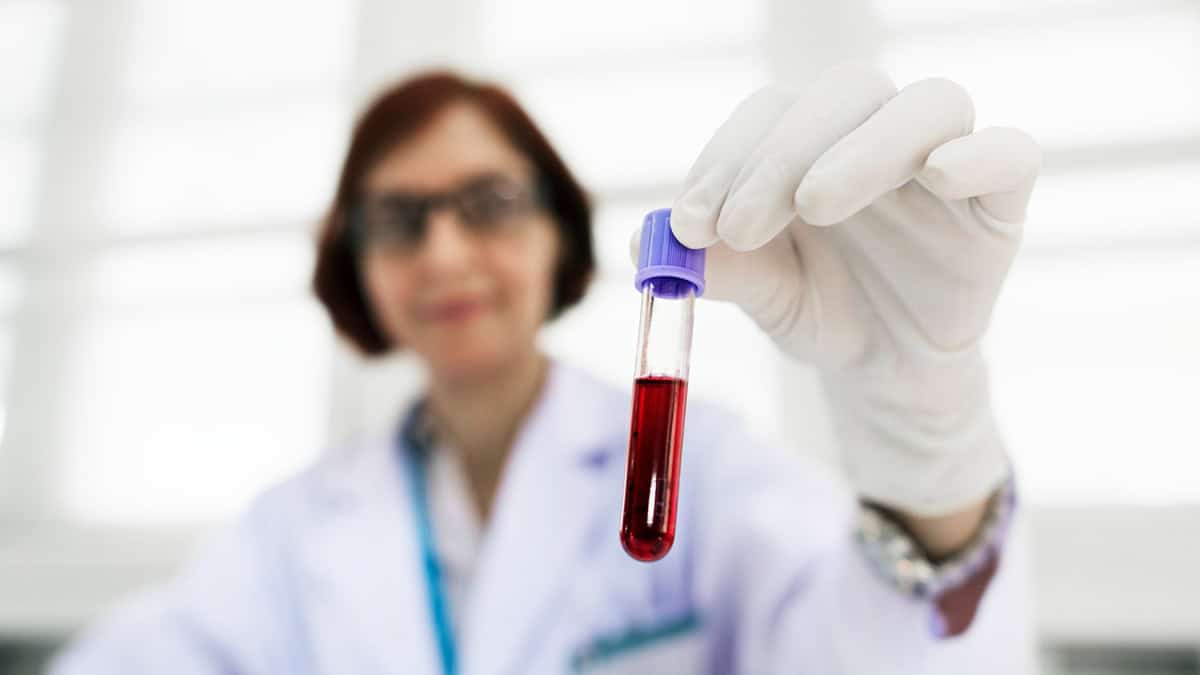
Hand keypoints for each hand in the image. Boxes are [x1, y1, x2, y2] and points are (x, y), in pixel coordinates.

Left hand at [659, 62, 1040, 515]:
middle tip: (739, 227)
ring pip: (927, 105)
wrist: (883, 369)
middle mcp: (876, 135)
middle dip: (781, 154)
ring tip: (815, 205)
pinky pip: (1010, 154)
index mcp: (813, 141)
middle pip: (846, 93)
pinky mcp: (999, 201)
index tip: (690, 224)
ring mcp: (944, 161)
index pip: (772, 112)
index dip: (727, 157)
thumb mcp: (760, 290)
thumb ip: (715, 264)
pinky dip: (979, 155)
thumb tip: (643, 243)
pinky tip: (939, 178)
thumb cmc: (819, 308)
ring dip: (864, 147)